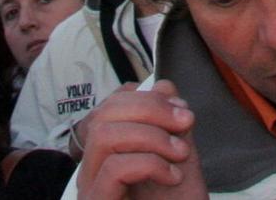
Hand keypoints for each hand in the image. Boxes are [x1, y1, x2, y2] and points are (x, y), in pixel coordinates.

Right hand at [75, 81, 207, 199]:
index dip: (145, 97)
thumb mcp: (178, 158)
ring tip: (181, 152)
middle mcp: (90, 170)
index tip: (181, 109)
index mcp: (107, 153)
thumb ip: (170, 123)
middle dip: (151, 109)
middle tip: (186, 121)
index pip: (110, 105)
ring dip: (151, 136)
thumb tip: (163, 85)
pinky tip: (172, 176)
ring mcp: (89, 190)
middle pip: (105, 114)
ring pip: (105, 136)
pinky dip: (149, 163)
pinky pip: (114, 169)